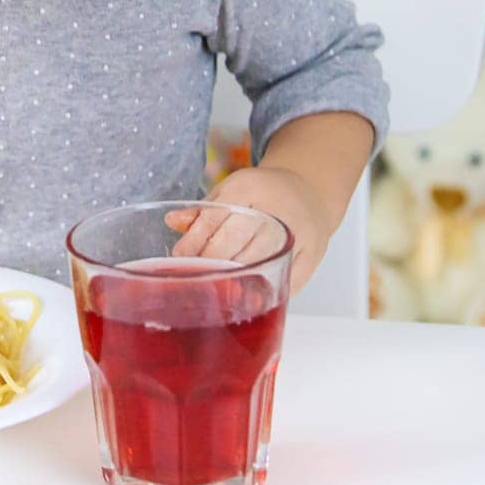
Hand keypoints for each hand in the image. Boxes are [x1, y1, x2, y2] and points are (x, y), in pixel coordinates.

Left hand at [166, 166, 331, 293]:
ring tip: (216, 289)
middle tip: (195, 275)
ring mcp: (297, 231)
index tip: (180, 258)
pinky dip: (266, 290)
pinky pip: (286, 278)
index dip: (195, 241)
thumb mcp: (231, 193)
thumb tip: (172, 222)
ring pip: (260, 259)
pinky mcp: (312, 253)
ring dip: (235, 278)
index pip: (216, 217)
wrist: (310, 192)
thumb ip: (203, 212)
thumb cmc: (262, 195)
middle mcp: (275, 207)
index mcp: (249, 187)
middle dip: (211, 260)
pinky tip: (248, 298)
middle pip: (236, 239)